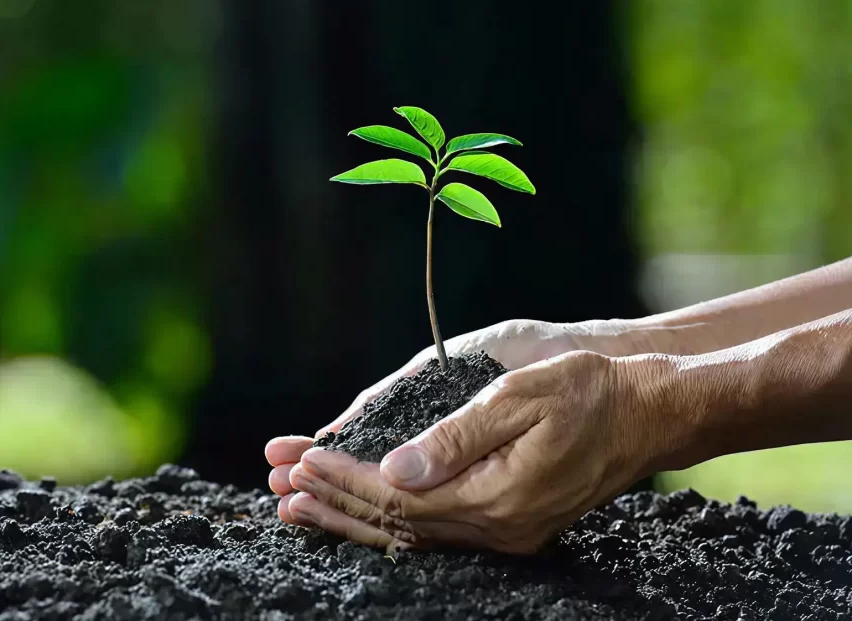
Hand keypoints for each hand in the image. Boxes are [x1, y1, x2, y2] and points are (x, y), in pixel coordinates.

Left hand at [264, 319, 629, 514]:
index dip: (346, 477)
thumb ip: (454, 438)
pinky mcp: (512, 527)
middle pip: (397, 526)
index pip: (399, 496)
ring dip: (355, 518)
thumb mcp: (519, 399)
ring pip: (413, 536)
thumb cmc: (589, 393)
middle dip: (334, 504)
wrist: (648, 415)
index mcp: (497, 497)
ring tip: (302, 508)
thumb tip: (394, 468)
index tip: (302, 458)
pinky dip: (392, 522)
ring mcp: (507, 535)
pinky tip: (365, 513)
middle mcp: (498, 528)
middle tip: (279, 492)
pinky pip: (436, 534)